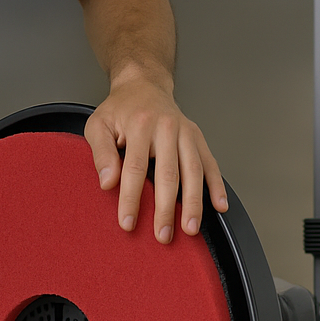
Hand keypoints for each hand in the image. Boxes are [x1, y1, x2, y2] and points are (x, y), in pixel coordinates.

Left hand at [86, 69, 227, 243]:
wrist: (144, 85)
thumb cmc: (119, 110)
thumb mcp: (98, 125)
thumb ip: (101, 153)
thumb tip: (107, 182)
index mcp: (141, 125)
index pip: (135, 168)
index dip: (131, 198)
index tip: (128, 223)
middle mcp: (167, 128)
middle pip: (168, 174)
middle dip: (166, 208)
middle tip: (162, 235)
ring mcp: (186, 133)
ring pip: (193, 172)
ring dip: (194, 203)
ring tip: (191, 229)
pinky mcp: (198, 138)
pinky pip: (210, 164)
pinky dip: (217, 186)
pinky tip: (220, 207)